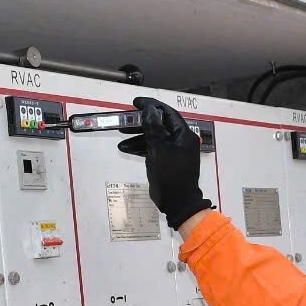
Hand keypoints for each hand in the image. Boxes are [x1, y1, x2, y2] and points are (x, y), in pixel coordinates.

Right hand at [118, 97, 212, 229]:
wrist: (177, 202)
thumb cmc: (170, 174)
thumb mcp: (159, 149)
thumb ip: (154, 128)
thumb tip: (150, 109)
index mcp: (184, 135)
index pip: (167, 113)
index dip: (151, 106)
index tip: (135, 103)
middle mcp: (181, 140)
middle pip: (159, 125)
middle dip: (141, 122)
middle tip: (125, 121)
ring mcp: (174, 152)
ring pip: (154, 137)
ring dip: (138, 136)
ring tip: (121, 136)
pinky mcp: (167, 162)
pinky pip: (154, 149)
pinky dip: (141, 147)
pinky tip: (125, 148)